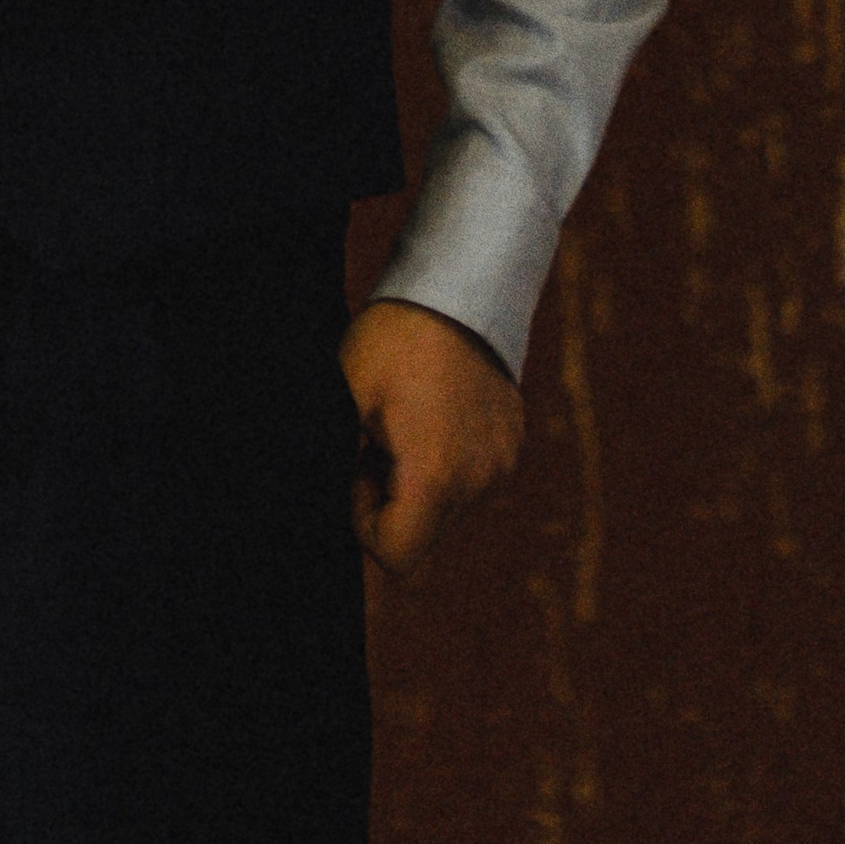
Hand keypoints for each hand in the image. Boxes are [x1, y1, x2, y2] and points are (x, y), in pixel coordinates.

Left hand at [341, 297, 523, 574]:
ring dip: (422, 479)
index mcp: (435, 476)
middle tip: (378, 438)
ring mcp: (501, 462)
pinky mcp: (513, 442)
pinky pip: (473, 476)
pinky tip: (433, 411)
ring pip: (449, 505)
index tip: (361, 471)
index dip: (365, 524)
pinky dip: (449, 460)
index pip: (396, 555)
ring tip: (407, 420)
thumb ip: (343, 466)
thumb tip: (331, 492)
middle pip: (425, 530)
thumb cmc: (391, 342)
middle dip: (394, 498)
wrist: (455, 288)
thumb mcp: (347, 402)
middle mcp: (478, 480)